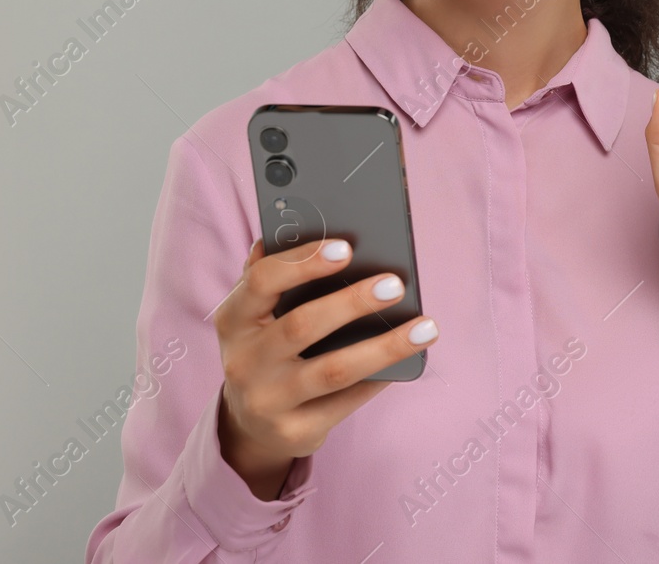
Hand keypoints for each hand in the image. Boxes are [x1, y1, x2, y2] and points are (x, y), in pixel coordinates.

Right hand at [211, 237, 440, 498]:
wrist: (250, 424)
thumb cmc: (265, 348)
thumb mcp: (256, 313)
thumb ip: (270, 274)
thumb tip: (291, 226)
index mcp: (233, 320)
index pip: (262, 281)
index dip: (303, 262)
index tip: (347, 247)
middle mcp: (244, 362)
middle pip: (302, 325)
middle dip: (352, 302)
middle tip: (395, 284)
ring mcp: (268, 401)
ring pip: (333, 370)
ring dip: (384, 346)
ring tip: (425, 327)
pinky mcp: (295, 432)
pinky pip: (347, 402)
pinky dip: (379, 378)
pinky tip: (408, 360)